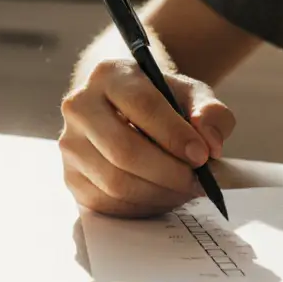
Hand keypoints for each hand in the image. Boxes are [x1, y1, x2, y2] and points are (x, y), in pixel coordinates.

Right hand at [60, 59, 236, 217]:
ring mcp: (70, 144)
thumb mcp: (193, 95)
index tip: (202, 155)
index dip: (175, 135)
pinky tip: (163, 195)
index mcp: (109, 74)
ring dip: (159, 193)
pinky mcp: (71, 177)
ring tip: (185, 188)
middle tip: (198, 181)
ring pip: (116, 182)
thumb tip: (210, 144)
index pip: (142, 104)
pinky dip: (143, 206)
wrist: (127, 110)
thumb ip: (211, 113)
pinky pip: (108, 203)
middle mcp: (80, 106)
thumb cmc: (162, 102)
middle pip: (124, 150)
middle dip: (169, 172)